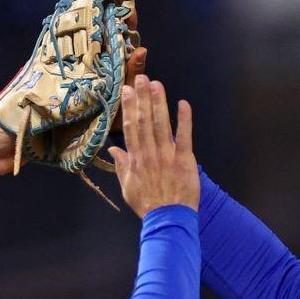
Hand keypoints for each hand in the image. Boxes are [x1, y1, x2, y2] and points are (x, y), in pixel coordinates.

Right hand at [107, 75, 197, 215]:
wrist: (168, 220)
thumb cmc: (148, 204)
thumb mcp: (128, 187)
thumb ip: (121, 167)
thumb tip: (114, 150)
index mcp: (135, 159)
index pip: (131, 128)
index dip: (129, 108)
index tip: (127, 90)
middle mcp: (149, 154)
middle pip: (144, 121)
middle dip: (142, 98)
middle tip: (142, 78)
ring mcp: (167, 156)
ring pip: (161, 125)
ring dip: (159, 103)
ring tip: (157, 84)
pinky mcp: (184, 160)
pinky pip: (184, 137)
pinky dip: (184, 120)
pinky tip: (183, 103)